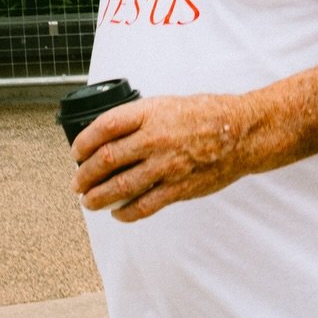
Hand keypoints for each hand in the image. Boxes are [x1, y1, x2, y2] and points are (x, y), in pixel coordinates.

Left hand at [70, 92, 259, 222]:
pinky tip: (118, 212)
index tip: (76, 152)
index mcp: (150, 113)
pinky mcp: (178, 188)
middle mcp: (155, 138)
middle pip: (106, 159)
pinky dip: (126, 212)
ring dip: (98, 197)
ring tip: (89, 201)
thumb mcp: (167, 104)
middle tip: (77, 182)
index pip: (104, 127)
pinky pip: (144, 206)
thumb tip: (109, 136)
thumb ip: (139, 119)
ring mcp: (166, 165)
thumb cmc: (206, 114)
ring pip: (120, 187)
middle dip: (84, 175)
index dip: (83, 142)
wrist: (241, 132)